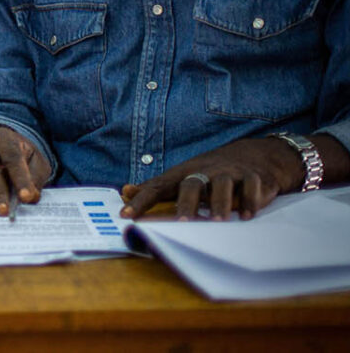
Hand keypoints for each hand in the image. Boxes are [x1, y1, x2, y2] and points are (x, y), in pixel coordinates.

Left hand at [120, 137, 303, 219]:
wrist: (253, 155)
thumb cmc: (209, 172)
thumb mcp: (181, 176)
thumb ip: (155, 187)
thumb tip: (125, 191)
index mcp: (183, 174)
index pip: (157, 187)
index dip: (141, 201)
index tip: (126, 216)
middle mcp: (204, 172)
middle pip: (191, 185)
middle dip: (186, 203)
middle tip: (183, 222)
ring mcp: (229, 173)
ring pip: (222, 184)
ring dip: (219, 203)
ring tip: (218, 221)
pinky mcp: (253, 177)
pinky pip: (251, 187)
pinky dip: (249, 201)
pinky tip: (246, 217)